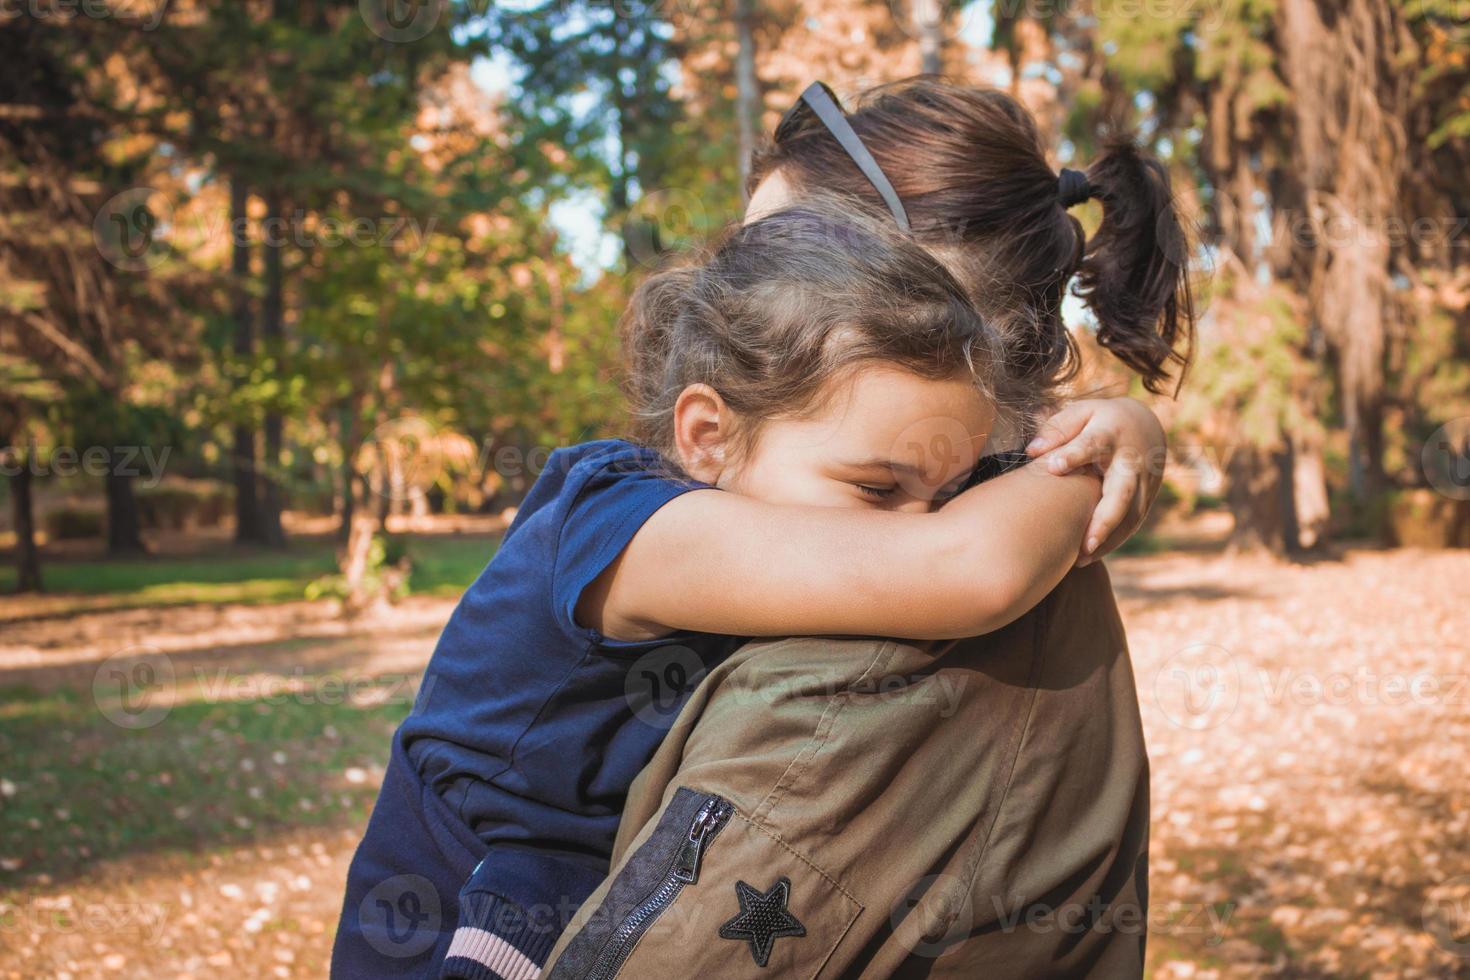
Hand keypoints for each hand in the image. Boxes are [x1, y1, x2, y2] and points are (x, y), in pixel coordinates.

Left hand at [1024, 398, 1165, 564]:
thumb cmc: (1100, 420)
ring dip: (1108, 538)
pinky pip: (1132, 524)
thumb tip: (1032, 451)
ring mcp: (1142, 482)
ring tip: (1081, 559)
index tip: (1054, 466)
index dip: (1074, 455)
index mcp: (1110, 434)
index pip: (1093, 445)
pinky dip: (1113, 541)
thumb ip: (1057, 429)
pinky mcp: (1146, 499)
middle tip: (1084, 543)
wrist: (1146, 426)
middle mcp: (1130, 461)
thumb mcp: (1081, 412)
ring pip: (1130, 515)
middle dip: (1105, 518)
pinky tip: (1088, 557)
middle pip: (1122, 492)